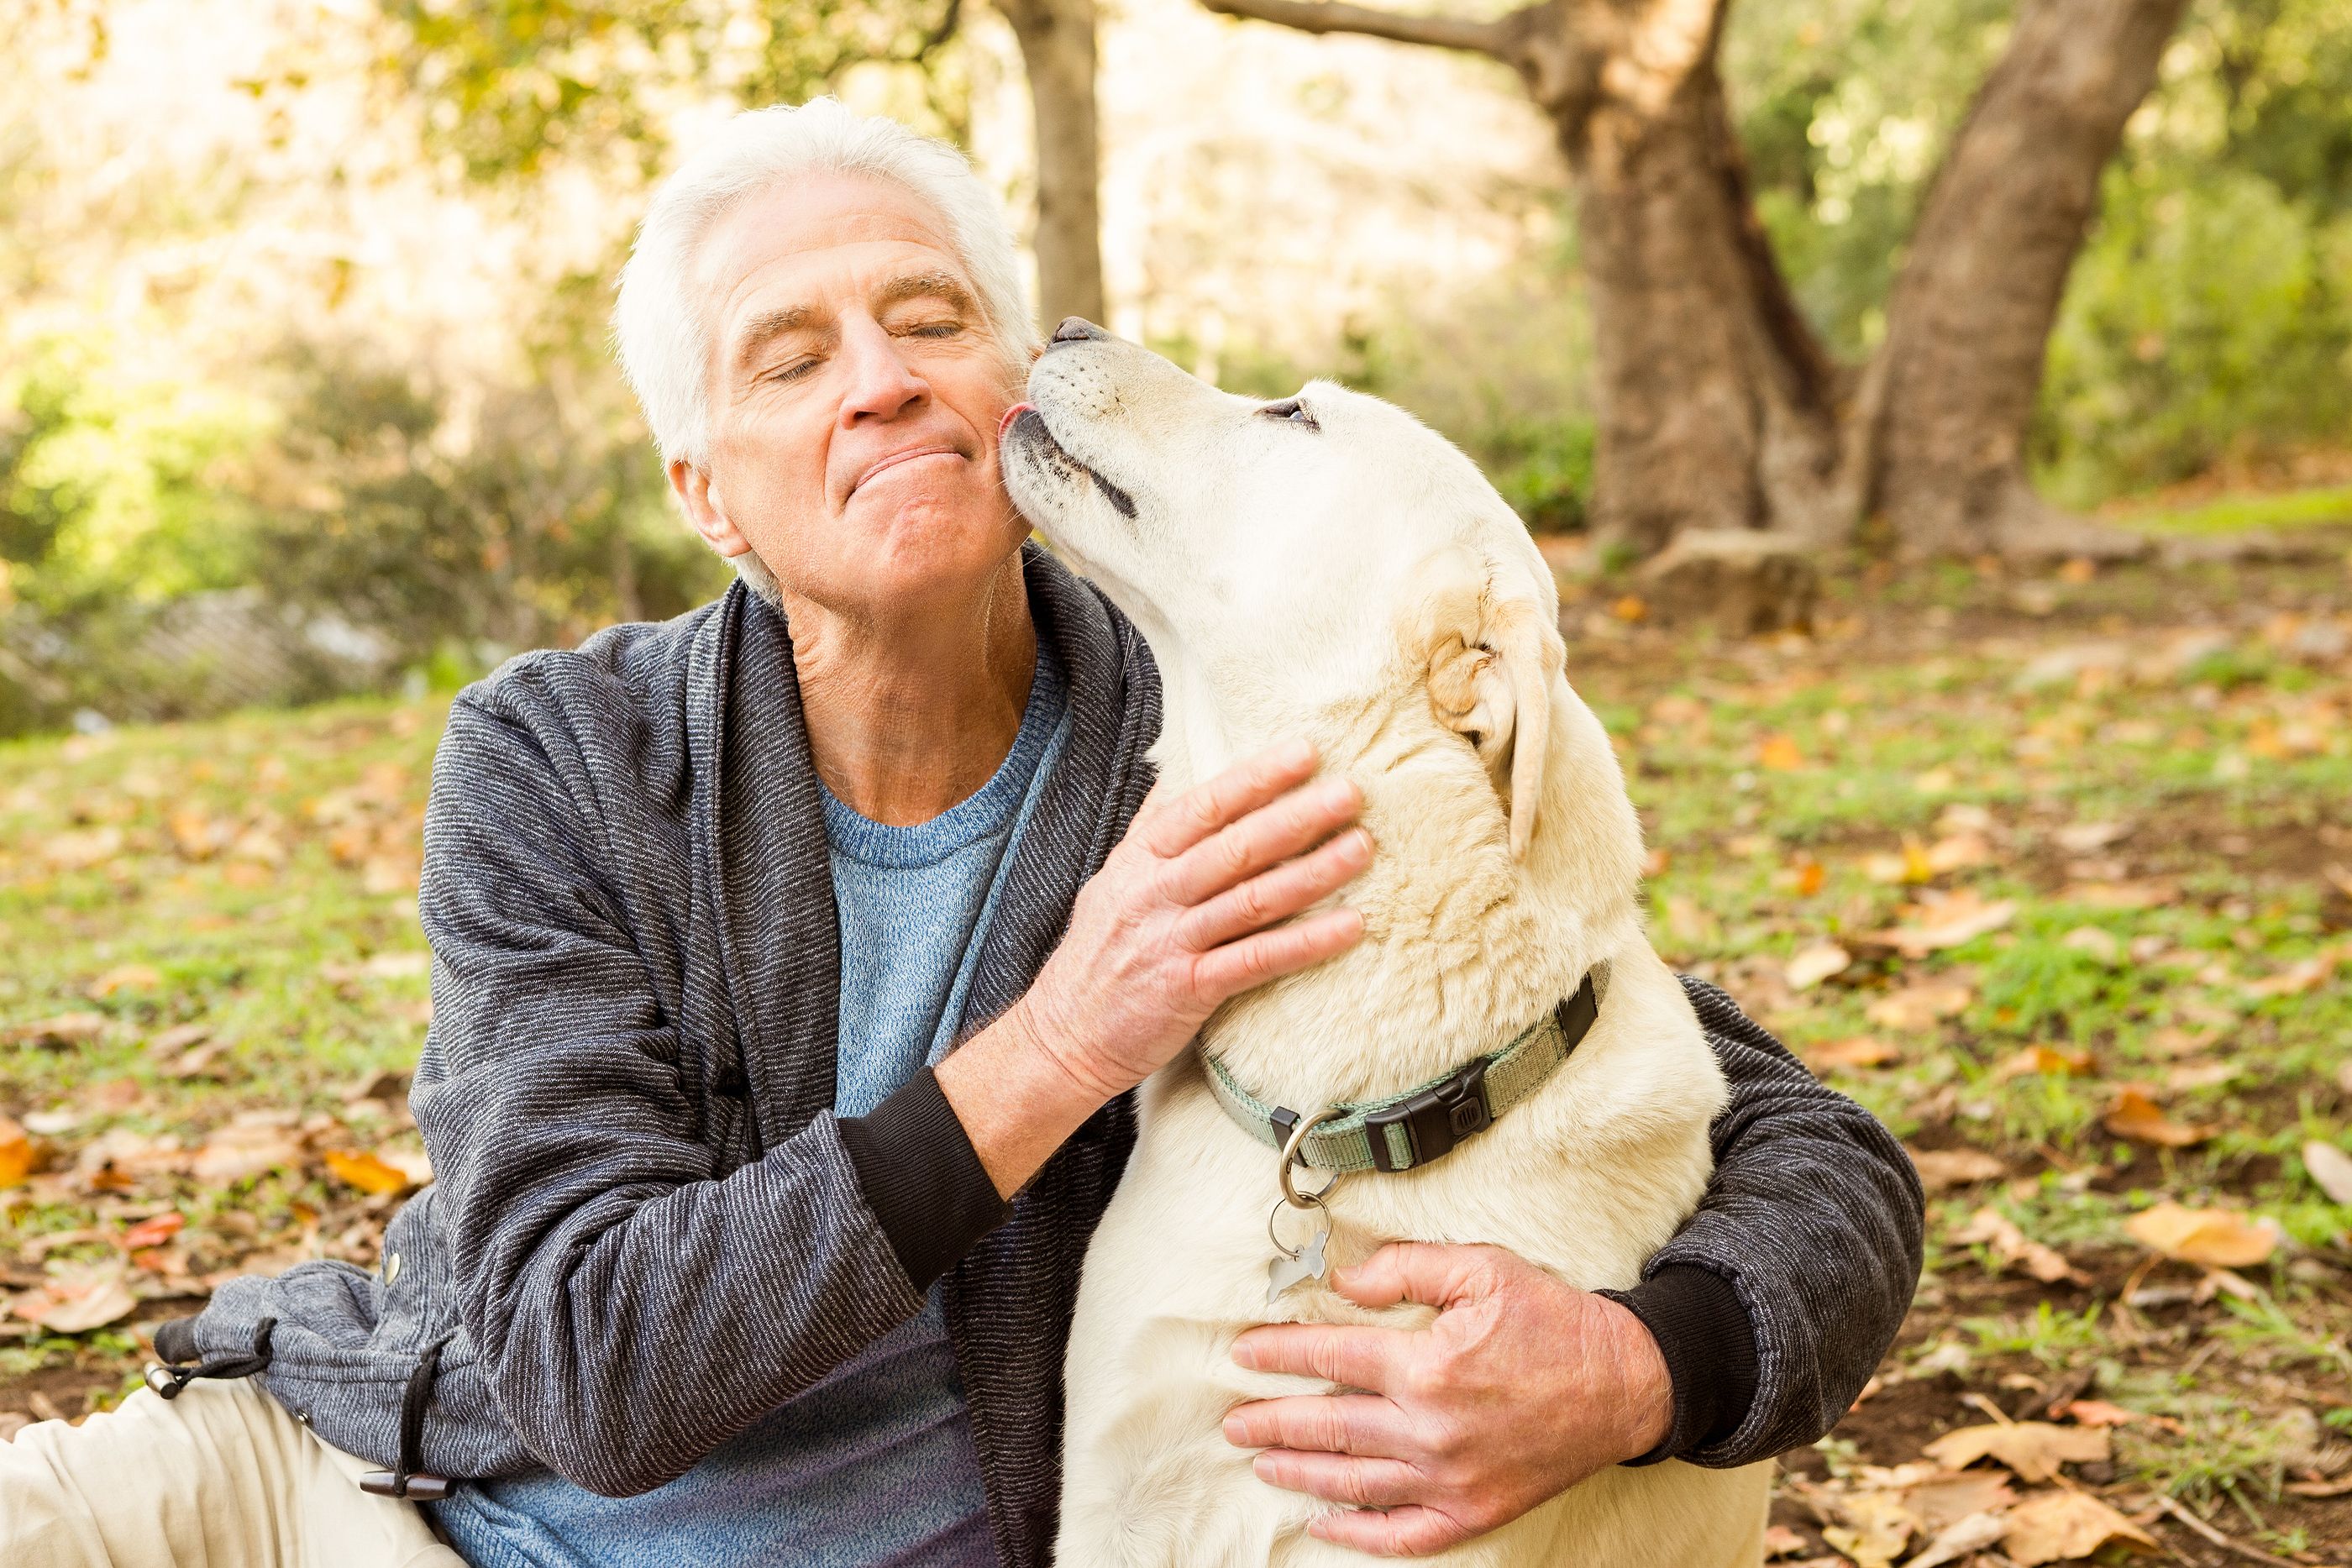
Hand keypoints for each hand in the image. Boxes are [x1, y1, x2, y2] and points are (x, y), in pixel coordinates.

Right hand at [1014, 738, 1370, 1101]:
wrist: (1063, 1035)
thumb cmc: (1098, 955)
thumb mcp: (1113, 881)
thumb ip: (1150, 831)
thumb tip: (1182, 778)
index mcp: (1140, 860)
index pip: (1203, 807)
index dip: (1255, 778)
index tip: (1304, 754)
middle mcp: (1155, 894)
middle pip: (1235, 847)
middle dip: (1296, 817)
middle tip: (1350, 793)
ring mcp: (1171, 942)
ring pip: (1251, 900)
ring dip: (1313, 872)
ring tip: (1361, 847)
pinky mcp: (1189, 990)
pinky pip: (1256, 961)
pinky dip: (1306, 943)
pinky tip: (1350, 926)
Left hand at [1222, 1243, 1672, 1556]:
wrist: (1625, 1382)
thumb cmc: (1553, 1321)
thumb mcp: (1483, 1269)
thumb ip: (1406, 1268)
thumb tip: (1345, 1281)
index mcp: (1428, 1366)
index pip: (1332, 1358)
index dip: (1281, 1354)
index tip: (1244, 1354)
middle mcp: (1432, 1429)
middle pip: (1330, 1426)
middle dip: (1272, 1421)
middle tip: (1233, 1420)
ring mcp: (1452, 1478)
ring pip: (1354, 1482)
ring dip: (1300, 1471)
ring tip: (1261, 1460)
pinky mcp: (1475, 1510)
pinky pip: (1404, 1533)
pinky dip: (1359, 1533)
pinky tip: (1324, 1522)